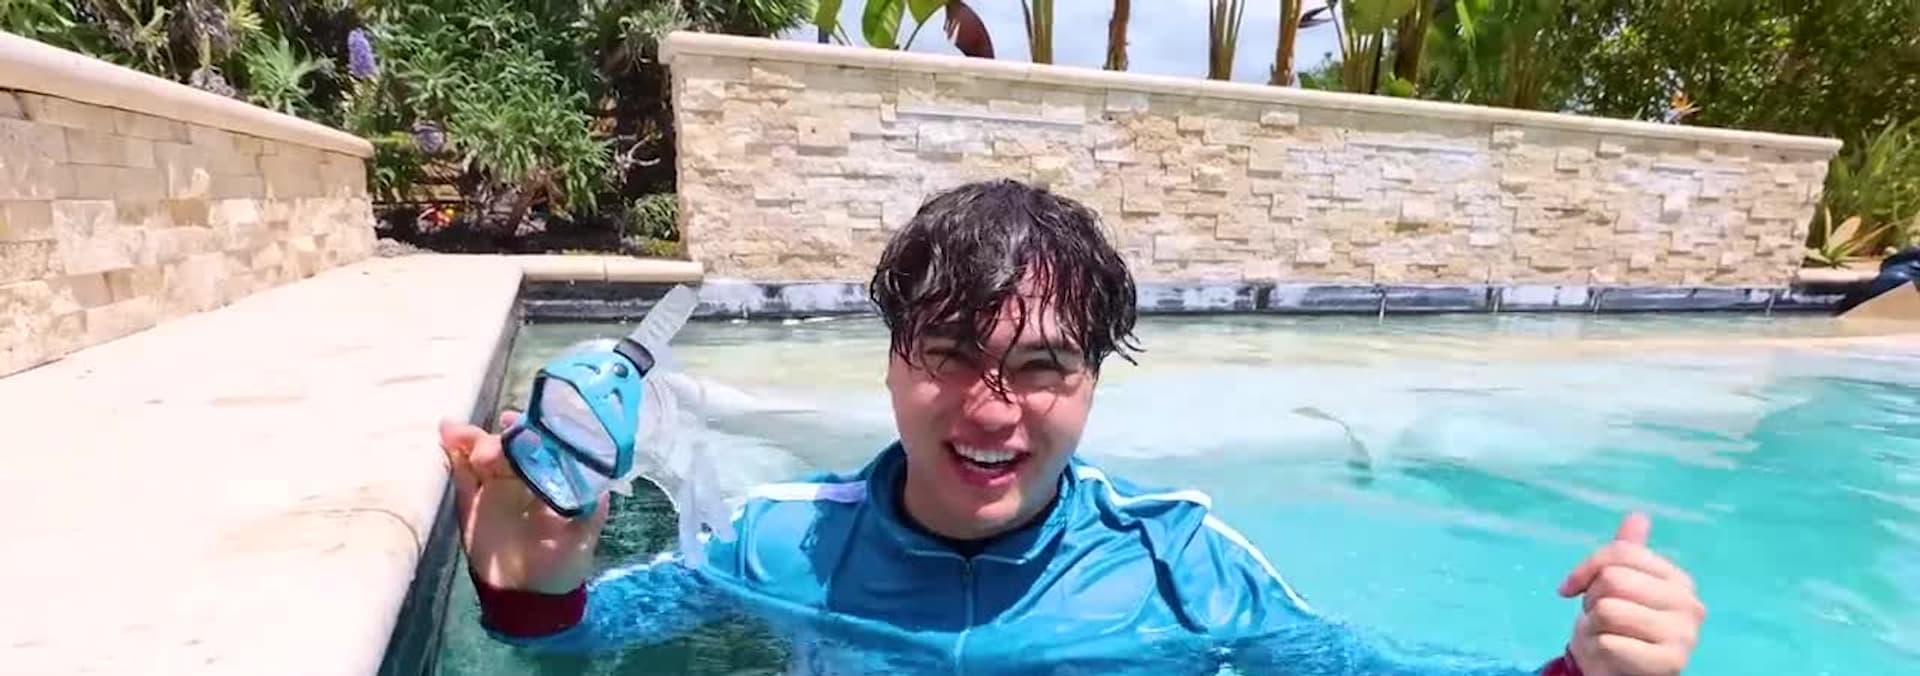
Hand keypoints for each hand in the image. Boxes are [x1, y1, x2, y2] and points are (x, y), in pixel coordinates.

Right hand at [439, 410, 609, 592]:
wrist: (529, 596)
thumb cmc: (564, 561)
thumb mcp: (584, 532)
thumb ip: (590, 506)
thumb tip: (598, 478)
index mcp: (548, 476)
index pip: (536, 442)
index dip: (526, 429)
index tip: (514, 422)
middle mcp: (520, 476)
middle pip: (505, 445)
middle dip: (495, 441)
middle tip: (487, 451)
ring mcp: (493, 488)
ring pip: (479, 454)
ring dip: (468, 440)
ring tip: (454, 432)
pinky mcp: (469, 505)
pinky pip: (460, 476)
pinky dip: (453, 458)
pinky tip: (446, 441)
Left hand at [1557, 512, 1706, 675]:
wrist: (1619, 671)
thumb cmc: (1618, 625)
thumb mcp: (1618, 585)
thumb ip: (1627, 553)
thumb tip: (1638, 515)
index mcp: (1678, 579)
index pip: (1621, 552)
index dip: (1586, 569)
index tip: (1574, 587)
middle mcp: (1690, 605)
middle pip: (1612, 580)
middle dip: (1592, 599)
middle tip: (1601, 617)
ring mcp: (1684, 636)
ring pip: (1608, 610)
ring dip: (1593, 625)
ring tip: (1607, 634)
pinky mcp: (1669, 664)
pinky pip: (1609, 642)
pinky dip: (1598, 648)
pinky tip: (1611, 654)